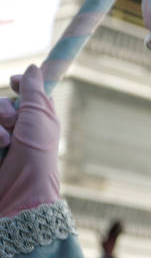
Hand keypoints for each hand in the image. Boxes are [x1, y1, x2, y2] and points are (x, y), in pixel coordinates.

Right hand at [0, 65, 60, 218]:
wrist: (20, 190)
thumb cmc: (36, 155)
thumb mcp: (39, 117)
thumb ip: (34, 90)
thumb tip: (34, 68)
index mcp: (36, 118)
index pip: (23, 92)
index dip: (19, 84)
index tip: (14, 82)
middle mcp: (16, 127)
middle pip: (0, 103)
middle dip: (3, 109)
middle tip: (12, 123)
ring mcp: (1, 139)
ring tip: (4, 142)